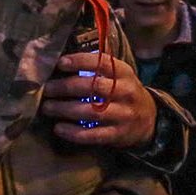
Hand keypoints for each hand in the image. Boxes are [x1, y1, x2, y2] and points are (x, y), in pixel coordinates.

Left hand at [41, 51, 156, 148]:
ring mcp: (123, 114)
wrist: (148, 119)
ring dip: (66, 109)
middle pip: (93, 87)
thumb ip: (99, 67)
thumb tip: (65, 59)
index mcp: (124, 73)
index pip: (102, 63)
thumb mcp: (120, 75)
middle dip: (66, 87)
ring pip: (91, 112)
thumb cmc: (124, 92)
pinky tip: (59, 128)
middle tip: (47, 88)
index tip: (60, 63)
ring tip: (47, 107)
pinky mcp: (117, 134)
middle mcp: (125, 92)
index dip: (80, 61)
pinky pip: (93, 135)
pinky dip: (73, 132)